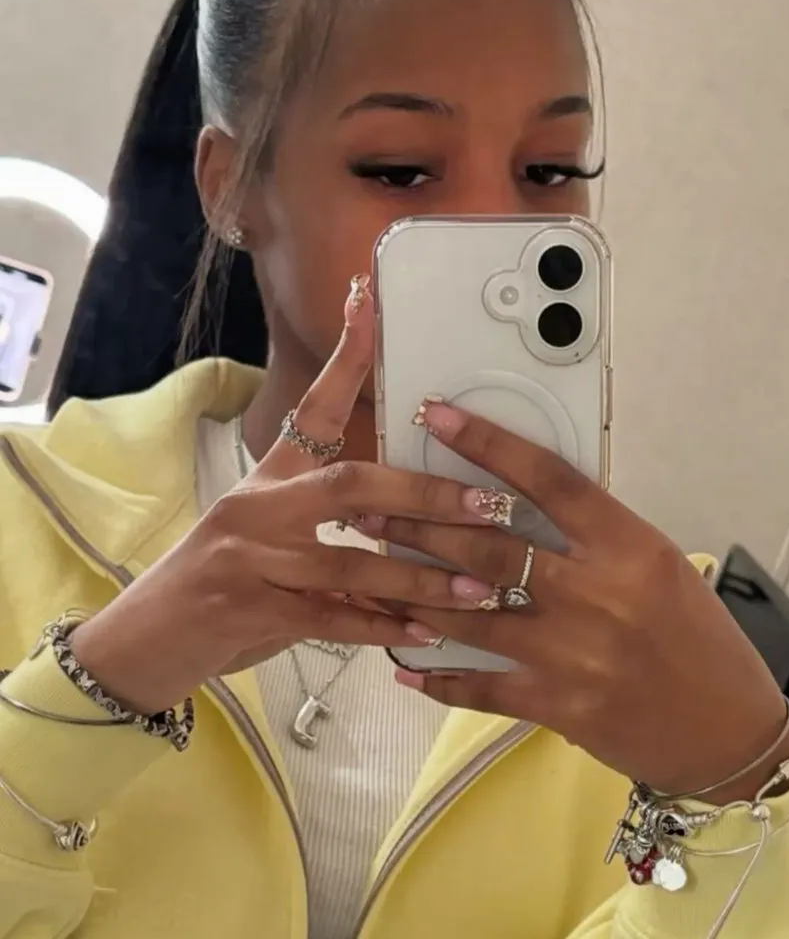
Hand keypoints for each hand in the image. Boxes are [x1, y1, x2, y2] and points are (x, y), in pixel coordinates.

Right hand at [71, 286, 497, 715]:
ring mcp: (253, 560)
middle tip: (486, 503)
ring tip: (479, 588)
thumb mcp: (263, 533)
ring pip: (352, 563)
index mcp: (268, 480)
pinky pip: (333, 620)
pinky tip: (426, 635)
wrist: (151, 637)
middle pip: (350, 484)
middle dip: (425, 494)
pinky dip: (383, 629)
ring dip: (421, 579)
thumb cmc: (219, 584)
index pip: (312, 408)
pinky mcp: (253, 611)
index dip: (347, 357)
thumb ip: (323, 520)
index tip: (370, 301)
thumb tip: (401, 518)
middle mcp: (259, 509)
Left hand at [389, 400, 788, 799]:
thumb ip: (597, 539)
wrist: (724, 732)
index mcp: (630, 548)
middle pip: (489, 546)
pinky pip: (480, 685)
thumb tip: (526, 505)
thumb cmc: (696, 642)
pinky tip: (404, 667)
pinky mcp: (555, 704)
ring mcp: (572, 653)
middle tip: (368, 506)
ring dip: (412, 591)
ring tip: (370, 570)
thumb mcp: (660, 569)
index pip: (549, 479)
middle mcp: (597, 594)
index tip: (440, 417)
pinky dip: (439, 677)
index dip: (488, 443)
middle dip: (418, 524)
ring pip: (470, 612)